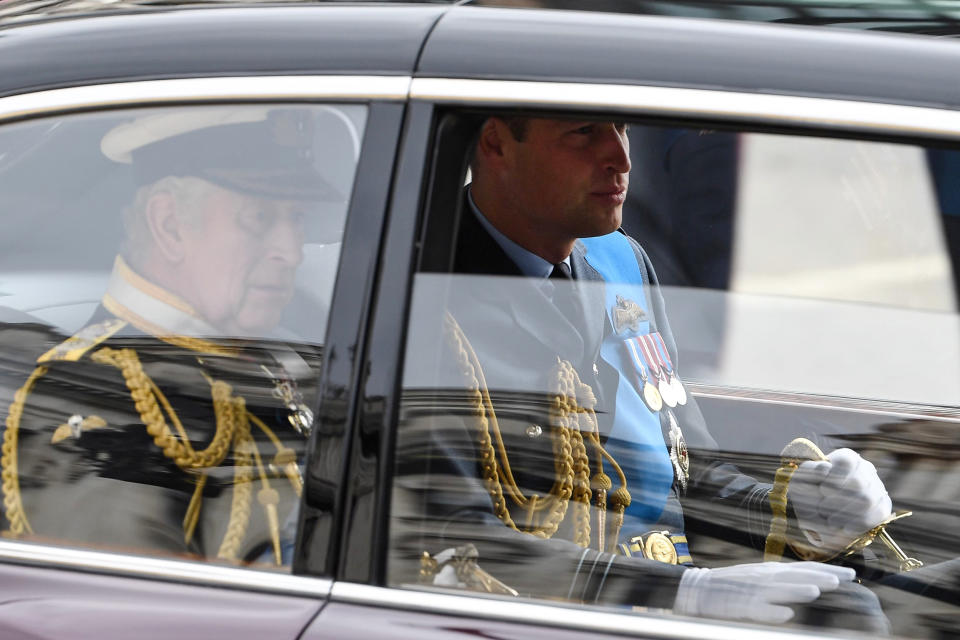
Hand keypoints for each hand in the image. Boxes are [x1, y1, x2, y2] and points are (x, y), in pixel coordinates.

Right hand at [673, 561, 855, 623]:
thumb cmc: (732, 586)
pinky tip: (787, 615)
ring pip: (779, 590)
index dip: (827, 569)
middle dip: (821, 576)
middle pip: (797, 576)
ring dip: (798, 589)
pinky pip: (758, 610)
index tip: (851, 574)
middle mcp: (765, 578)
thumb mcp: (758, 577)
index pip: (804, 568)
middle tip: (845, 578)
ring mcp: (753, 591)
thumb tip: (809, 582)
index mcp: (771, 571)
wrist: (699, 589)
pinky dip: (772, 611)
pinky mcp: (741, 606)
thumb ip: (781, 580)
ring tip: (818, 590)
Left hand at [790, 448, 891, 550]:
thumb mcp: (803, 480)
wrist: (821, 516)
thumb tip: (824, 468)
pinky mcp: (883, 507)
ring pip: (867, 499)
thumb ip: (809, 472)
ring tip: (830, 521)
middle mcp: (865, 469)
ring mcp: (877, 487)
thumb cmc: (811, 493)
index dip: (834, 476)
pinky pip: (877, 515)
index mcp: (845, 458)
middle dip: (837, 499)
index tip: (822, 490)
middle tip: (823, 509)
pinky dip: (858, 523)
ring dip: (845, 512)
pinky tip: (844, 528)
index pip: (846, 461)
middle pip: (857, 482)